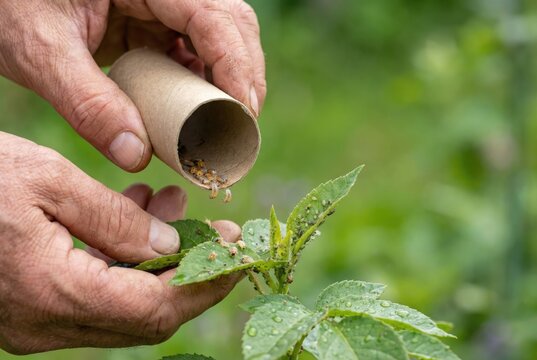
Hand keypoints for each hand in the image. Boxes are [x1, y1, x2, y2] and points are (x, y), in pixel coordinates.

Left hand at [0, 0, 264, 170]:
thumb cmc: (6, 4)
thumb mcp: (40, 50)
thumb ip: (87, 102)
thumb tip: (135, 157)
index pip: (214, 16)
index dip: (237, 66)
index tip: (243, 114)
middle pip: (232, 24)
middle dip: (243, 76)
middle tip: (240, 125)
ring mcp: (162, 3)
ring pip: (220, 38)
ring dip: (227, 82)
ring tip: (222, 123)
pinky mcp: (154, 21)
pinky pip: (194, 49)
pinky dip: (202, 82)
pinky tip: (196, 109)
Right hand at [0, 132, 241, 353]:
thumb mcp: (47, 181)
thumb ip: (114, 220)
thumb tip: (170, 243)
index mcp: (55, 291)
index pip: (158, 307)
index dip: (207, 282)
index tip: (239, 253)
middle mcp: (47, 323)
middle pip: (147, 315)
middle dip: (190, 273)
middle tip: (214, 230)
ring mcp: (36, 324)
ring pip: (123, 305)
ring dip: (157, 261)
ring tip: (169, 207)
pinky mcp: (31, 311)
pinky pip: (95, 295)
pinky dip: (125, 262)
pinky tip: (131, 217)